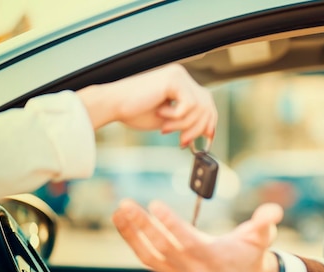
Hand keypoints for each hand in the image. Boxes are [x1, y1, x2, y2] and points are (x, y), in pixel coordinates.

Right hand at [77, 64, 216, 145]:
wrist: (113, 105)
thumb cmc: (135, 112)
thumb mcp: (169, 120)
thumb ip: (187, 122)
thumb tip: (207, 132)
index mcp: (180, 84)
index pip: (206, 102)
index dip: (210, 122)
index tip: (207, 139)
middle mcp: (181, 76)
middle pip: (207, 105)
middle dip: (198, 128)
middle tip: (183, 142)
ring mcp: (178, 75)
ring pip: (200, 108)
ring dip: (183, 125)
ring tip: (165, 128)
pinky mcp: (173, 79)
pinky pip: (189, 105)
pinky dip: (177, 116)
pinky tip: (160, 113)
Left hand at [112, 200, 283, 271]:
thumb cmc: (252, 256)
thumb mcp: (263, 238)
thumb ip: (265, 223)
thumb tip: (273, 211)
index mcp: (214, 258)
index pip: (188, 241)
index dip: (171, 225)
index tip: (156, 205)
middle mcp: (194, 269)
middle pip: (163, 248)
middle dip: (143, 226)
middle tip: (127, 204)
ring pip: (150, 255)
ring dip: (132, 234)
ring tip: (119, 211)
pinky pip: (148, 258)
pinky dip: (134, 242)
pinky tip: (125, 224)